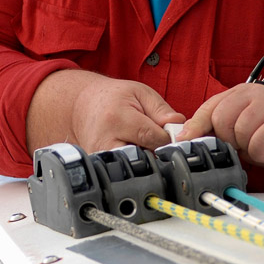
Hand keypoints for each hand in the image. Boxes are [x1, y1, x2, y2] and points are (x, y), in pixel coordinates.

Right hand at [27, 70, 184, 153]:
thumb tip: (180, 129)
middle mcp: (106, 141)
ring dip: (145, 159)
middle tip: (158, 142)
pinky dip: (133, 163)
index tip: (172, 134)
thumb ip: (162, 110)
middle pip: (145, 158)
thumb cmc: (113, 98)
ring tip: (143, 144)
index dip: (168, 138)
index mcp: (118, 118)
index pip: (154, 138)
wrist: (82, 105)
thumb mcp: (140, 93)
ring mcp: (100, 157)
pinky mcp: (98, 166)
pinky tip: (132, 150)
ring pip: (135, 168)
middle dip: (156, 152)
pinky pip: (124, 170)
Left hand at [175, 84, 263, 171]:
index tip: (183, 141)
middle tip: (243, 145)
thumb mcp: (242, 129)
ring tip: (261, 145)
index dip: (195, 127)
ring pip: (240, 131)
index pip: (209, 108)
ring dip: (248, 148)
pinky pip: (259, 142)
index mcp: (239, 94)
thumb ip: (219, 129)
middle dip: (228, 140)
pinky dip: (262, 153)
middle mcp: (252, 94)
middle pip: (221, 120)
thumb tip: (187, 138)